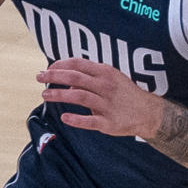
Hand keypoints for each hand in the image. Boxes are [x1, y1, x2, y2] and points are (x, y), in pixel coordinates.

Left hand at [37, 58, 164, 136]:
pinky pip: (90, 121)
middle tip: (39, 77)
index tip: (48, 68)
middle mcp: (106, 86)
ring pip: (78, 96)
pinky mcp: (109, 123)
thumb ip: (90, 78)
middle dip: (54, 76)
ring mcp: (107, 104)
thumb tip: (67, 84)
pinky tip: (64, 117)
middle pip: (74, 78)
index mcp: (106, 73)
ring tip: (45, 95)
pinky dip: (76, 119)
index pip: (78, 64)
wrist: (149, 113)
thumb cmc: (125, 94)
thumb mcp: (111, 79)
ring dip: (59, 95)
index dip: (60, 64)